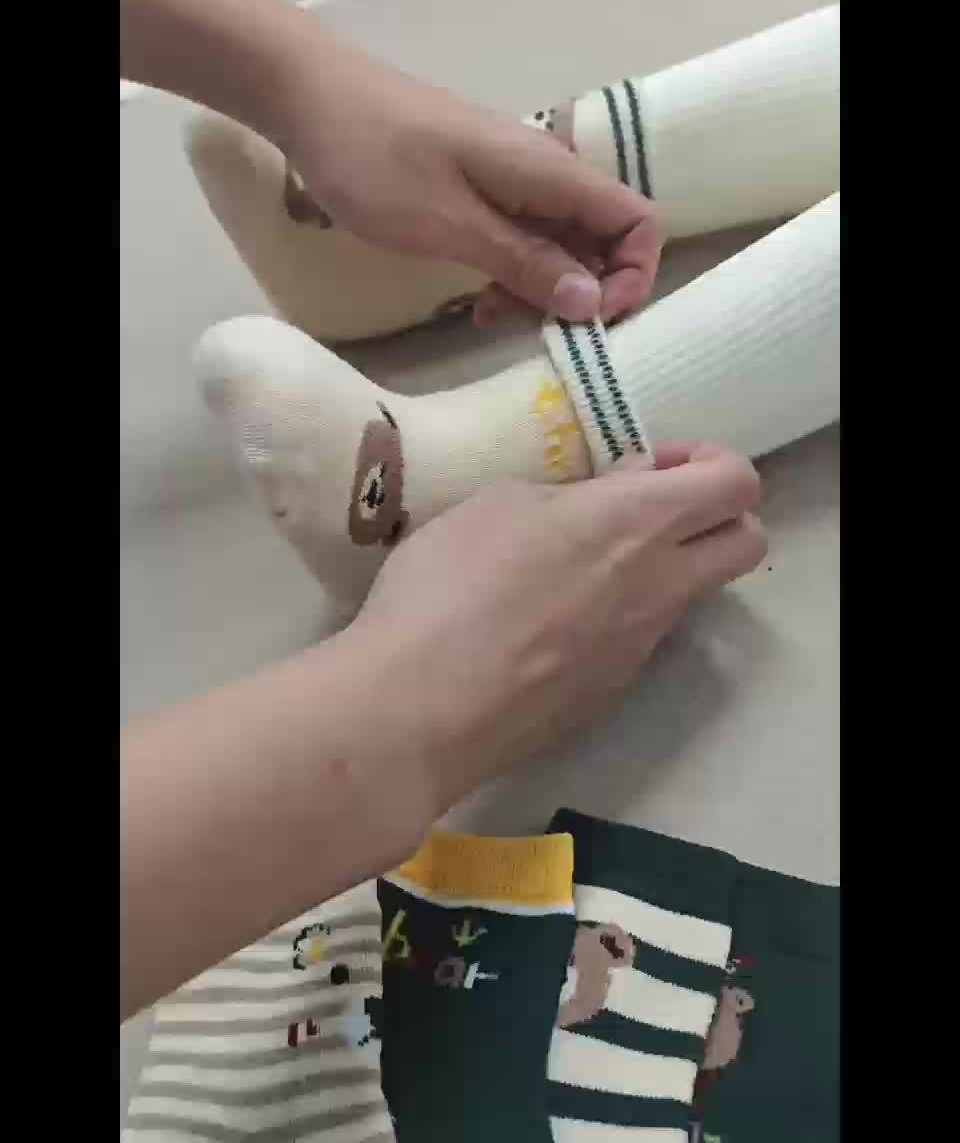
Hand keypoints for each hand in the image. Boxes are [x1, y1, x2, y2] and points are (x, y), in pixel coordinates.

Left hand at [278, 41, 662, 323]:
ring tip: (495, 317)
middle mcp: (545, 172)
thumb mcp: (450, 225)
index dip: (634, 275)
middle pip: (604, 239)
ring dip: (544, 289)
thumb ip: (525, 263)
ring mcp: (513, 178)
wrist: (307, 96)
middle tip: (535, 331)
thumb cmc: (374, 159)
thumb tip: (594, 303)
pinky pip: (523, 235)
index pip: (638, 221)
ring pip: (562, 244)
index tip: (593, 321)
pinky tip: (479, 299)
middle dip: (584, 293)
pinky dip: (514, 272)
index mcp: (550, 173)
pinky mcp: (483, 186)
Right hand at [348, 441, 765, 811]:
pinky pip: (637, 640)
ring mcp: (641, 647)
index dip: (712, 462)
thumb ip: (574, 495)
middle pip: (747, 543)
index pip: (737, 482)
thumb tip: (615, 495)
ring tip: (574, 568)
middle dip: (717, 517)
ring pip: (689, 594)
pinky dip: (612, 619)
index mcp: (637, 522)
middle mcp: (660, 585)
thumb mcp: (499, 504)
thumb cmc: (448, 583)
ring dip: (658, 569)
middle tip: (648, 511)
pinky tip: (541, 624)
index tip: (656, 466)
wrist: (419, 706)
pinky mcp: (612, 693)